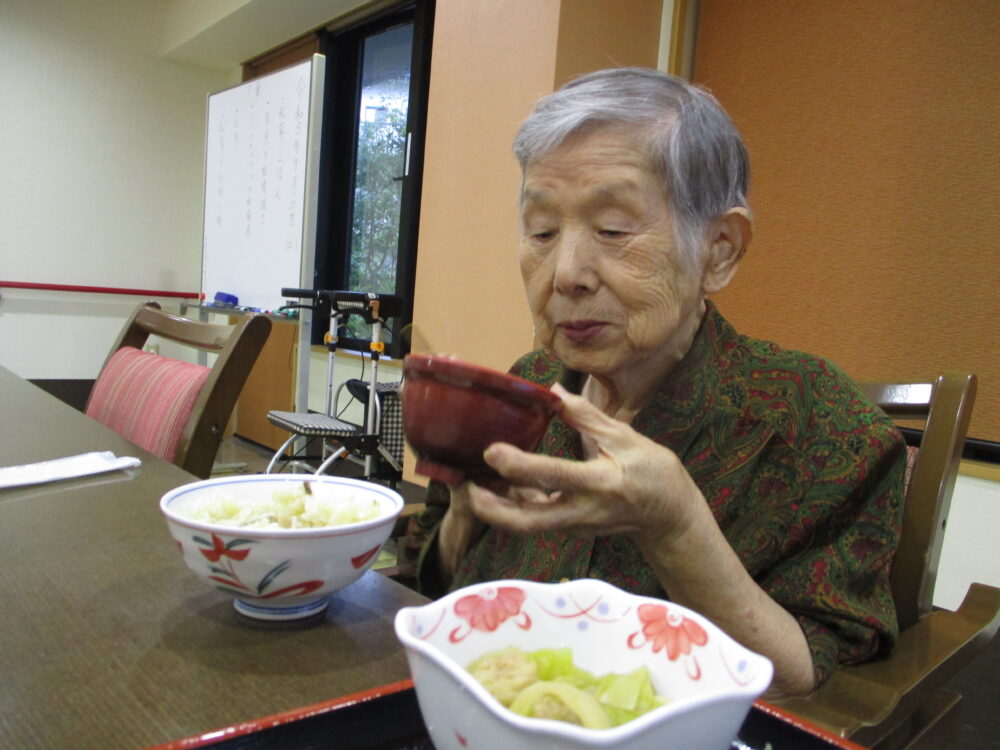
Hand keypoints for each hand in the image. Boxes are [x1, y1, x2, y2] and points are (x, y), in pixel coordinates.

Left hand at [464, 384, 707, 547]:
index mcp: (600, 482)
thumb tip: (555, 392)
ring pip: (526, 526)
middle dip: (491, 509)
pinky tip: (499, 484)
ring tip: (472, 483)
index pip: (554, 476)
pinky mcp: (569, 528)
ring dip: (496, 510)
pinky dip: (512, 506)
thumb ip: (586, 416)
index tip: (491, 451)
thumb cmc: (652, 471)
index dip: (519, 466)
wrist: (669, 515)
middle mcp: (583, 510)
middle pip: (528, 521)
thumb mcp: (626, 437)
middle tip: (466, 486)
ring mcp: (574, 525)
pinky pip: (534, 522)